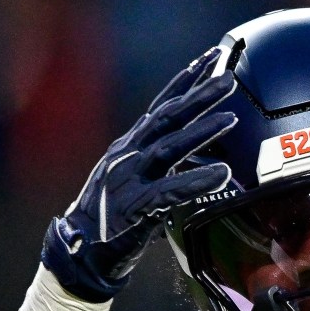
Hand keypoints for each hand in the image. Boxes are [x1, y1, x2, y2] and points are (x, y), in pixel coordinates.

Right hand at [42, 51, 238, 300]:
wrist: (79, 251)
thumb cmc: (111, 217)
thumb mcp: (133, 178)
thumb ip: (159, 161)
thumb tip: (192, 148)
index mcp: (130, 146)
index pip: (162, 105)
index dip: (186, 81)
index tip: (209, 58)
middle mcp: (128, 155)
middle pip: (168, 117)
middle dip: (199, 95)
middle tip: (229, 76)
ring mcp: (129, 179)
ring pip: (169, 148)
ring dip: (201, 131)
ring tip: (230, 118)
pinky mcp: (134, 207)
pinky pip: (170, 191)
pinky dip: (195, 181)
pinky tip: (220, 174)